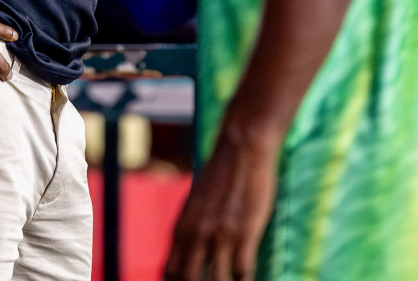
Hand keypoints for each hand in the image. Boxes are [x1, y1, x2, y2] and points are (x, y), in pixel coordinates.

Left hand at [164, 130, 279, 280]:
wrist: (240, 149)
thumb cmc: (219, 175)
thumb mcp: (194, 204)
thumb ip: (190, 230)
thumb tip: (188, 252)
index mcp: (181, 228)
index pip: (170, 272)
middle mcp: (197, 235)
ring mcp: (221, 236)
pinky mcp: (245, 234)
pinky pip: (243, 272)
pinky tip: (247, 280)